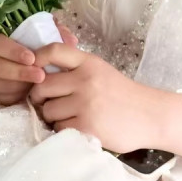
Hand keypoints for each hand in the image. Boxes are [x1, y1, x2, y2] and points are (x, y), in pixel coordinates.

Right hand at [0, 22, 77, 105]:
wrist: (33, 78)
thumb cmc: (39, 54)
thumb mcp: (47, 42)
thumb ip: (59, 35)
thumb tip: (72, 41)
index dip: (12, 50)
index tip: (32, 58)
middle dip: (19, 70)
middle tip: (40, 75)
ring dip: (19, 83)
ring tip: (39, 83)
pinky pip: (1, 96)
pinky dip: (15, 94)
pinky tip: (29, 94)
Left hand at [30, 43, 157, 152]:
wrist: (149, 115)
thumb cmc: (122, 94)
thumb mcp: (101, 71)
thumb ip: (77, 69)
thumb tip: (41, 71)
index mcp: (89, 62)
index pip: (54, 50)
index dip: (37, 58)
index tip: (32, 69)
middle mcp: (85, 80)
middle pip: (42, 85)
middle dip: (40, 96)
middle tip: (48, 102)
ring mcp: (85, 104)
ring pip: (48, 110)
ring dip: (52, 116)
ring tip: (67, 116)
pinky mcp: (86, 127)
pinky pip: (59, 128)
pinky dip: (63, 130)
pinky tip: (77, 127)